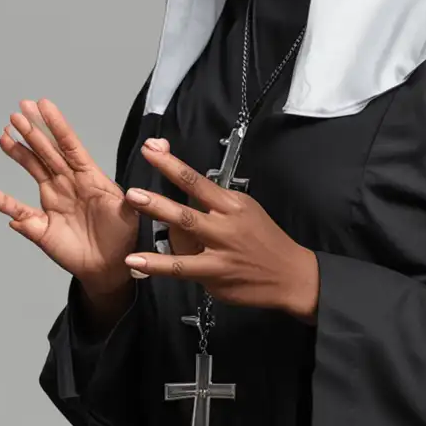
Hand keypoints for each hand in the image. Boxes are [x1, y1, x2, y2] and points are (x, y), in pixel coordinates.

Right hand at [0, 99, 137, 309]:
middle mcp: (68, 184)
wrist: (112, 267)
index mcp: (90, 177)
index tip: (41, 104)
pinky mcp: (41, 226)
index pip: (69, 145)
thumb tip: (130, 194)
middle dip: (32, 132)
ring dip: (18, 153)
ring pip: (32, 171)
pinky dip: (1, 202)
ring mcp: (53, 202)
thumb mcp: (132, 217)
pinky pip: (18, 211)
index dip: (55, 125)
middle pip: (47, 152)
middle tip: (16, 112)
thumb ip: (131, 203)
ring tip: (4, 136)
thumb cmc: (124, 237)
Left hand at [119, 138, 319, 319]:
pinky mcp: (215, 274)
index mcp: (232, 204)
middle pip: (188, 208)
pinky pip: (182, 268)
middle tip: (133, 192)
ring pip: (185, 235)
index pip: (196, 180)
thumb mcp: (245, 210)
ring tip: (133, 220)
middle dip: (159, 199)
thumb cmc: (264, 241)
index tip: (151, 150)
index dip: (171, 165)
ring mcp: (220, 250)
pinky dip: (157, 265)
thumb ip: (214, 201)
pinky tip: (136, 262)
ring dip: (157, 225)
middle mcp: (226, 225)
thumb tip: (185, 183)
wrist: (292, 275)